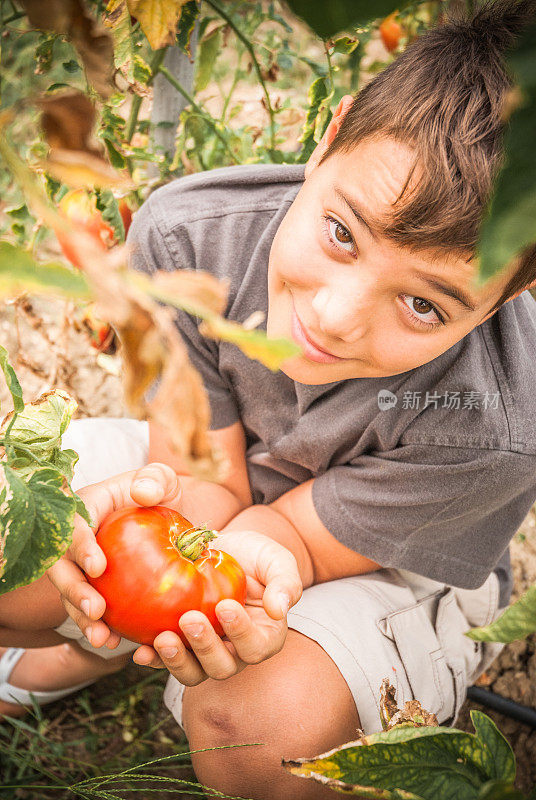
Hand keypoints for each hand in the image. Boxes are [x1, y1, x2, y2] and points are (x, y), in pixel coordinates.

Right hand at [47, 463, 181, 648]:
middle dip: (75, 592)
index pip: (75, 526)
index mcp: (86, 507)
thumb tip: (143, 492)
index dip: (81, 547)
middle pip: (63, 567)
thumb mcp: (162, 479)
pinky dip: (103, 628)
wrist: (168, 517)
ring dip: (84, 619)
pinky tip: (119, 644)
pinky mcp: (96, 588)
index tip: (98, 568)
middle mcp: (76, 538)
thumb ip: (155, 479)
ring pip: (71, 595)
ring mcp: (81, 566)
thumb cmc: (160, 493)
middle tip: (96, 611)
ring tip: (104, 639)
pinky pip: (92, 611)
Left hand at [132, 528, 302, 684]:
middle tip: (189, 620)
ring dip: (177, 661)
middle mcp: (235, 651)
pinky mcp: (181, 644)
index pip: (255, 647)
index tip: (225, 606)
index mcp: (264, 635)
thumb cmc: (255, 555)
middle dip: (205, 647)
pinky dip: (153, 660)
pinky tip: (141, 650)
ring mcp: (206, 651)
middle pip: (222, 666)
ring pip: (194, 672)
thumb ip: (285, 582)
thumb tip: (280, 609)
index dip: (241, 632)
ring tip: (163, 639)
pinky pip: (166, 661)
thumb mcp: (276, 560)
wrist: (225, 548)